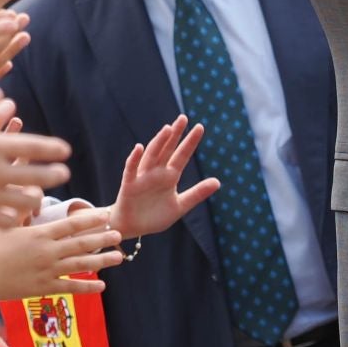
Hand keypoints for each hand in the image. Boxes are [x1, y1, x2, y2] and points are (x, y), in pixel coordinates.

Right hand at [0, 101, 70, 227]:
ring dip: (35, 196)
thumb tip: (9, 103)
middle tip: (62, 173)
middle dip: (54, 174)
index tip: (65, 150)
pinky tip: (14, 212)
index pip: (33, 146)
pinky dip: (15, 216)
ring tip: (37, 195)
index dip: (53, 149)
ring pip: (26, 200)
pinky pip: (8, 220)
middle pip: (38, 175)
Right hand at [0, 208, 123, 302]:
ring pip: (80, 265)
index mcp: (40, 234)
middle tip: (119, 234)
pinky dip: (87, 286)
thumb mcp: (5, 224)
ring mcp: (48, 271)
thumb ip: (21, 209)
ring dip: (101, 260)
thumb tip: (28, 189)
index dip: (90, 219)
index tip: (105, 215)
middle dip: (102, 239)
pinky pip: (70, 287)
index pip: (71, 224)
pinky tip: (102, 285)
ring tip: (119, 257)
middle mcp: (47, 251)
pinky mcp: (44, 288)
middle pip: (81, 243)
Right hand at [111, 116, 219, 239]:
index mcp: (170, 177)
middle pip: (167, 149)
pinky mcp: (129, 186)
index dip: (190, 142)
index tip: (200, 127)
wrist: (132, 227)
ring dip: (158, 142)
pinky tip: (139, 148)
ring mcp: (142, 177)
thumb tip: (218, 181)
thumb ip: (197, 193)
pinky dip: (134, 158)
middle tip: (183, 118)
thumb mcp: (180, 205)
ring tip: (167, 129)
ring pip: (151, 156)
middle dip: (174, 134)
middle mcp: (157, 173)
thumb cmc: (155, 215)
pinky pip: (131, 169)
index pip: (182, 155)